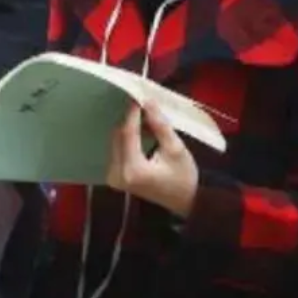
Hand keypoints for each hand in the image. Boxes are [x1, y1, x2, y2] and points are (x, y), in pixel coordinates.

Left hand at [106, 102, 197, 217]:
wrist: (184, 200)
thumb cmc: (183, 176)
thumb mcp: (175, 148)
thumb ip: (159, 125)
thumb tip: (148, 102)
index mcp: (133, 169)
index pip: (128, 133)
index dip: (132, 113)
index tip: (138, 97)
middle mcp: (118, 174)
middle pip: (118, 136)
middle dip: (130, 120)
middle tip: (144, 106)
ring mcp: (114, 177)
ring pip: (116, 142)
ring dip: (128, 129)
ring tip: (145, 118)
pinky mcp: (114, 177)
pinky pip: (117, 150)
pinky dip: (127, 139)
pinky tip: (140, 133)